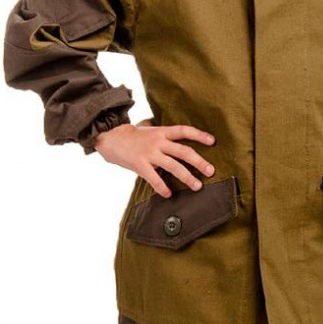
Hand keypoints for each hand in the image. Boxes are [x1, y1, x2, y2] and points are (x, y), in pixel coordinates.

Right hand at [93, 119, 216, 197]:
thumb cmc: (131, 135)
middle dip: (199, 162)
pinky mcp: (140, 165)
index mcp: (162, 132)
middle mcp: (158, 142)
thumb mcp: (149, 128)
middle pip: (184, 151)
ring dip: (187, 177)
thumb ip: (163, 132)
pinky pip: (154, 178)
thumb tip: (178, 134)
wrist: (110, 137)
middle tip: (211, 171)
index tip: (213, 141)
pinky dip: (162, 187)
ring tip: (197, 186)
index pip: (184, 131)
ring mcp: (149, 153)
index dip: (199, 135)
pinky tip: (169, 194)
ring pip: (173, 166)